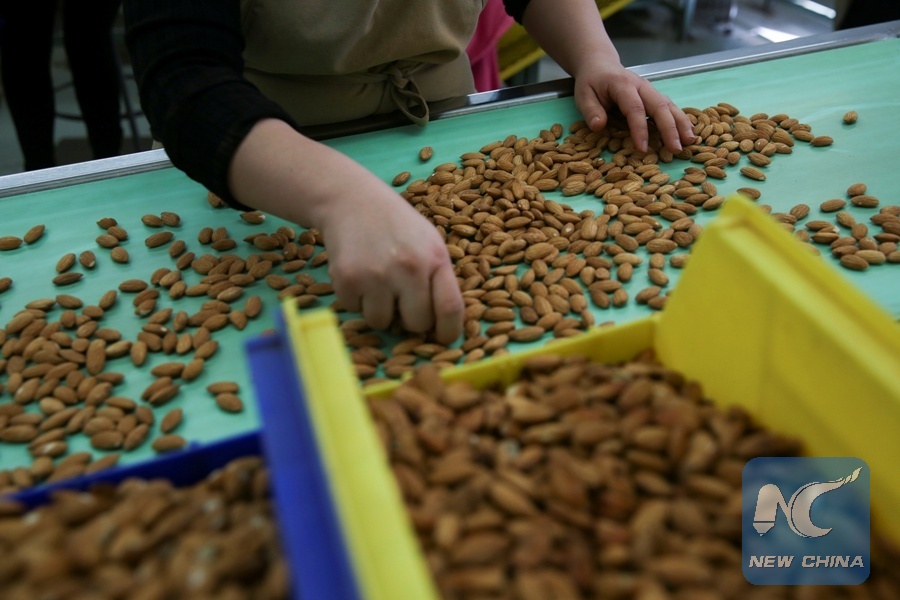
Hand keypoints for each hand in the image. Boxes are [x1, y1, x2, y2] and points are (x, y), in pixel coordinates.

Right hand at [228, 119, 463, 343]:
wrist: (351, 199)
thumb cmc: (396, 225)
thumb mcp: (429, 242)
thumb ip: (438, 278)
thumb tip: (444, 324)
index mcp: (435, 258)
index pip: (451, 309)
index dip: (449, 332)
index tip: (443, 340)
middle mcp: (409, 268)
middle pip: (417, 324)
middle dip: (410, 321)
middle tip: (401, 302)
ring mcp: (377, 275)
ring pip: (382, 323)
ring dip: (379, 311)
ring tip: (377, 283)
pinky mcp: (348, 279)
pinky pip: (355, 311)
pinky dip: (356, 300)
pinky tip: (359, 274)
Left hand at [573, 58, 695, 152]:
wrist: (600, 65)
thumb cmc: (591, 82)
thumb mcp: (583, 95)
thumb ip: (591, 110)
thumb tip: (599, 126)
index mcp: (623, 85)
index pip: (635, 108)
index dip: (640, 129)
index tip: (643, 148)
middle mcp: (641, 86)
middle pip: (660, 106)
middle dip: (669, 128)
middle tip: (675, 149)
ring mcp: (650, 90)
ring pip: (670, 105)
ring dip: (681, 123)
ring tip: (690, 141)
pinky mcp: (654, 96)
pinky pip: (670, 107)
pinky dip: (680, 120)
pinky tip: (688, 133)